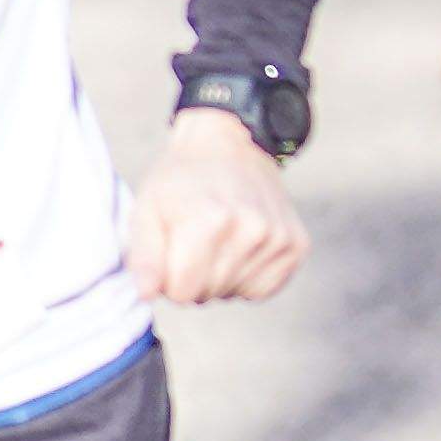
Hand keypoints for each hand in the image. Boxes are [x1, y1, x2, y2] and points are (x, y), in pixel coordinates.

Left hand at [128, 107, 306, 306]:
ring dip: (221, 277)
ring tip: (218, 240)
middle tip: (194, 242)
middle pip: (208, 295)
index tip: (172, 250)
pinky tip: (240, 248)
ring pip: (234, 293)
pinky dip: (247, 278)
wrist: (230, 145)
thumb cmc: (181, 180)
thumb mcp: (147, 209)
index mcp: (210, 220)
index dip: (170, 277)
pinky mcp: (297, 244)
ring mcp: (278, 237)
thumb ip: (143, 257)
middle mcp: (251, 229)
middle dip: (194, 277)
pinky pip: (263, 290)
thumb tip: (145, 294)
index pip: (181, 293)